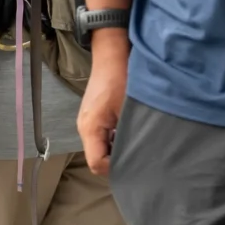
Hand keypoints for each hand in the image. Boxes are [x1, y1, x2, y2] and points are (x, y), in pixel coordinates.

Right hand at [76, 33, 128, 173]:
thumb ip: (130, 136)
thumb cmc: (121, 80)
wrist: (111, 56)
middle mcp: (84, 128)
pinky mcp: (93, 117)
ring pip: (99, 149)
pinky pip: (101, 138)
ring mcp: (87, 122)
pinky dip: (114, 140)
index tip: (136, 162)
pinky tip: (129, 132)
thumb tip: (140, 157)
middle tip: (140, 156)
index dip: (116, 168)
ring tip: (136, 143)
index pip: (97, 164)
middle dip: (117, 161)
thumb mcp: (129, 110)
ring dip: (116, 150)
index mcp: (90, 129)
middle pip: (96, 159)